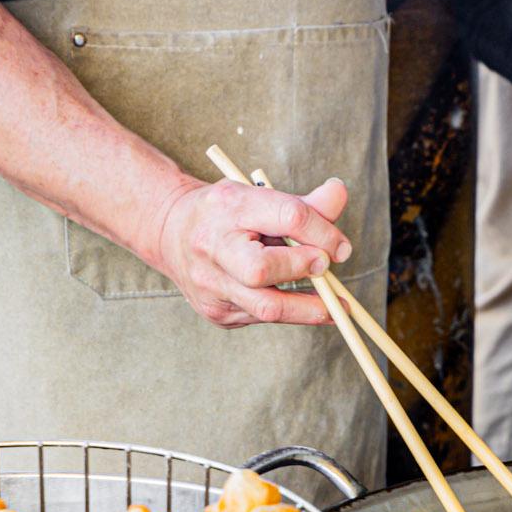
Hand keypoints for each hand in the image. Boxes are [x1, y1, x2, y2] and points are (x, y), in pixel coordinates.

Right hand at [153, 177, 353, 326]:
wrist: (170, 233)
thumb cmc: (225, 213)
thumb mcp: (259, 196)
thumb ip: (303, 204)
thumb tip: (339, 194)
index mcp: (229, 206)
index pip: (287, 217)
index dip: (322, 233)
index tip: (341, 247)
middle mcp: (213, 247)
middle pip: (262, 270)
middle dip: (302, 269)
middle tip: (325, 267)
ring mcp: (210, 285)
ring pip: (266, 307)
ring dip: (309, 309)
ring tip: (336, 308)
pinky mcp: (216, 311)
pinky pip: (262, 317)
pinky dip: (290, 312)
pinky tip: (304, 305)